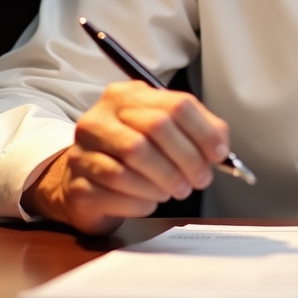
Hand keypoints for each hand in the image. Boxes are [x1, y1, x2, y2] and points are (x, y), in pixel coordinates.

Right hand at [22, 81, 229, 234]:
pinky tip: (149, 201)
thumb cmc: (130, 152)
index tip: (218, 154)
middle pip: (156, 129)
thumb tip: (220, 146)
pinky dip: (142, 201)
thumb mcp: (161, 130)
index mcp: (126, 95)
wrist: (83, 181)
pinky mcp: (77, 185)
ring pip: (133, 162)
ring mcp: (83, 150)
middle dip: (186, 159)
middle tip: (199, 180)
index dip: (203, 131)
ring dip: (163, 182)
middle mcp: (101, 117)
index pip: (175, 104)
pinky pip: (118, 193)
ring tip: (173, 190)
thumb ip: (195, 130)